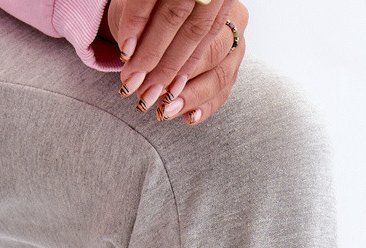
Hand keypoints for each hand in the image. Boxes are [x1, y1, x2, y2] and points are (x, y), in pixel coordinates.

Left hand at [108, 0, 238, 102]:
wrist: (160, 19)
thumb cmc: (153, 14)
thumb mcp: (147, 13)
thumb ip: (144, 27)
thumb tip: (129, 53)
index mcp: (216, 1)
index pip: (197, 29)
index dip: (169, 53)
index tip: (144, 72)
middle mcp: (234, 24)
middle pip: (212, 55)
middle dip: (178, 79)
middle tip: (150, 95)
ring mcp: (236, 50)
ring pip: (220, 78)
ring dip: (191, 98)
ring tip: (165, 111)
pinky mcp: (232, 72)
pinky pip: (223, 94)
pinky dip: (204, 108)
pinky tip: (187, 118)